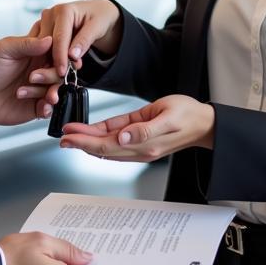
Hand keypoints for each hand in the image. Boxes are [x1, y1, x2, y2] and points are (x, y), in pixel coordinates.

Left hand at [0, 35, 55, 124]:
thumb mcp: (3, 49)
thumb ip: (27, 44)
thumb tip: (50, 39)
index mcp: (34, 51)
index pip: (57, 49)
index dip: (63, 54)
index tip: (63, 58)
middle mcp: (38, 69)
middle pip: (60, 71)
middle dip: (53, 75)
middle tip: (34, 77)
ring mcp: (37, 88)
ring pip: (57, 89)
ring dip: (52, 93)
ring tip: (41, 96)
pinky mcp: (34, 106)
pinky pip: (49, 108)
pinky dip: (49, 108)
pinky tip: (42, 107)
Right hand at [26, 0, 122, 101]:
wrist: (97, 11)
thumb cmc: (99, 16)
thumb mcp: (97, 27)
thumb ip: (84, 41)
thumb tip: (72, 56)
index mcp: (63, 10)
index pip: (59, 38)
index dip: (60, 57)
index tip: (61, 72)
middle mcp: (51, 14)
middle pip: (46, 43)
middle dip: (54, 61)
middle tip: (64, 76)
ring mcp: (45, 22)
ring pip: (41, 47)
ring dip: (50, 61)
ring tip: (62, 71)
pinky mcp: (43, 30)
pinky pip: (41, 47)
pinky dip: (48, 58)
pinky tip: (57, 65)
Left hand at [59, 94, 213, 161]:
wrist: (204, 122)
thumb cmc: (188, 115)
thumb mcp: (168, 117)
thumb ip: (145, 129)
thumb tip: (123, 137)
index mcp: (143, 144)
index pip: (106, 145)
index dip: (85, 141)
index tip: (69, 135)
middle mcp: (138, 148)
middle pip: (102, 148)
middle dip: (80, 142)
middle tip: (61, 137)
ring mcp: (139, 145)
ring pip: (106, 145)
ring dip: (87, 140)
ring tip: (70, 134)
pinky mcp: (140, 138)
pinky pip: (116, 139)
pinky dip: (100, 136)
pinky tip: (90, 132)